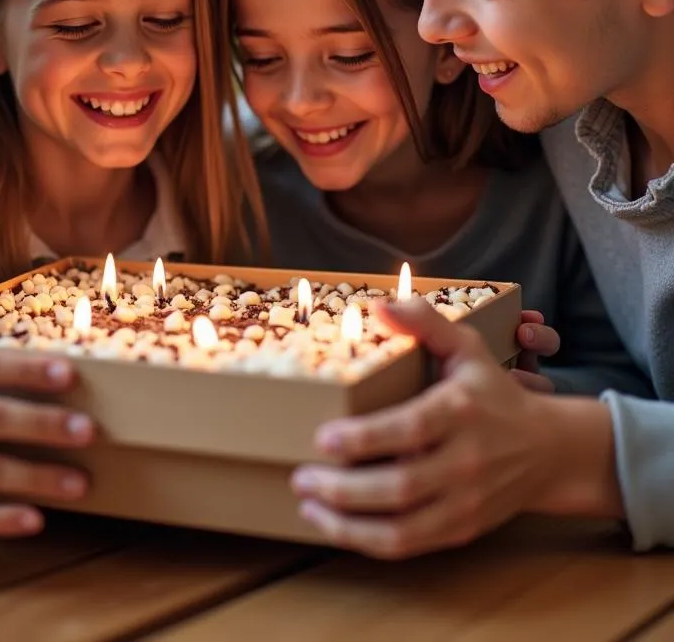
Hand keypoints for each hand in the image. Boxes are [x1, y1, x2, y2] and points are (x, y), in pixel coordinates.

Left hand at [290, 298, 618, 559]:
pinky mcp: (461, 529)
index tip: (323, 438)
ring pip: (403, 528)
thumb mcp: (466, 347)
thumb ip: (425, 323)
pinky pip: (411, 545)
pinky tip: (336, 526)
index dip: (365, 439)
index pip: (410, 429)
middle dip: (344, 489)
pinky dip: (370, 542)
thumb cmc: (494, 393)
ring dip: (349, 525)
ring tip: (308, 506)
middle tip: (302, 477)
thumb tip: (377, 306)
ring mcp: (465, 502)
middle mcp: (465, 461)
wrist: (550, 450)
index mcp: (460, 412)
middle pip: (401, 486)